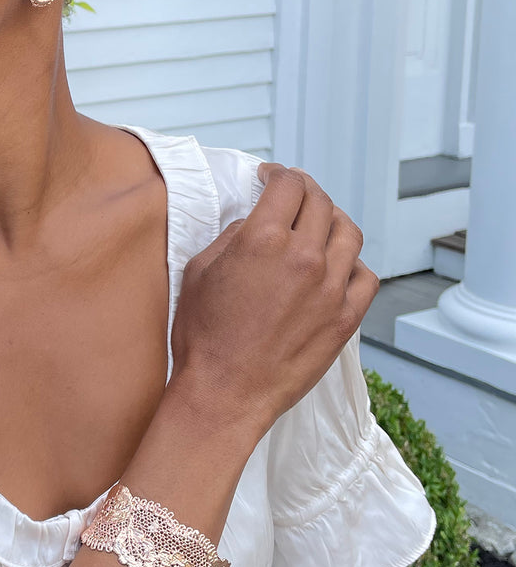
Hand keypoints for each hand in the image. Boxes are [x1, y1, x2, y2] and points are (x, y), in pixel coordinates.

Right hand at [167, 162, 378, 437]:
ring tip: (319, 225)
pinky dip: (353, 262)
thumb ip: (231, 237)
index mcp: (263, 239)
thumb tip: (252, 222)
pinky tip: (337, 266)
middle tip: (293, 195)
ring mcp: (331, 288)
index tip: (271, 177)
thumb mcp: (199, 271)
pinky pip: (366, 276)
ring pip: (348, 233)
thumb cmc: (203, 337)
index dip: (278, 174)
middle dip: (305, 191)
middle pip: (320, 203)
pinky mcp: (345, 318)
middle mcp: (304, 257)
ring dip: (332, 220)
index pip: (287, 185)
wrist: (224, 392)